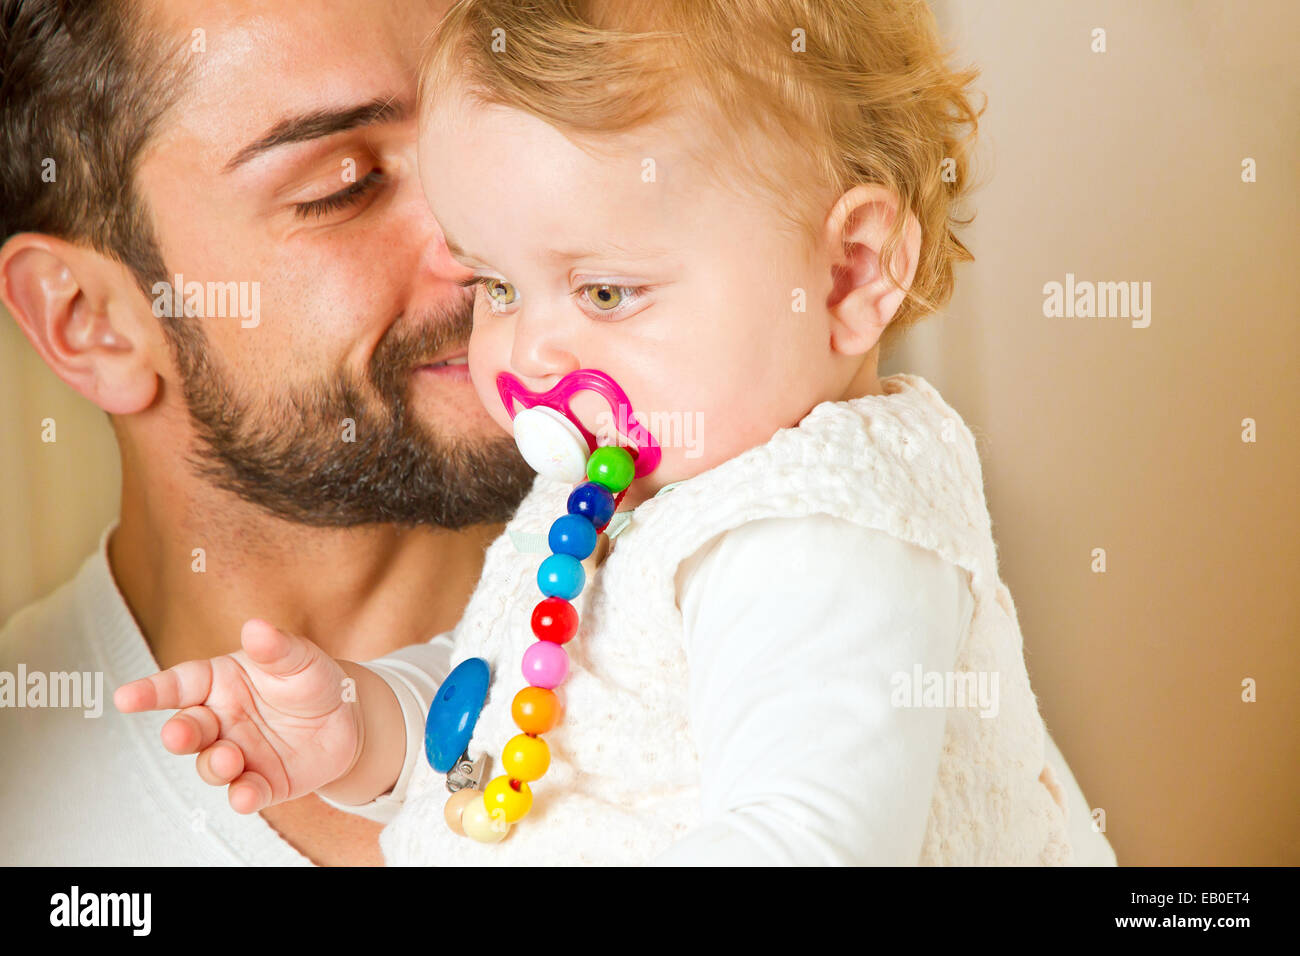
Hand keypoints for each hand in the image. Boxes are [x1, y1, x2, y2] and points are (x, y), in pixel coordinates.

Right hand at [114, 619, 361, 812]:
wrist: (347, 719)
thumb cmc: (311, 679)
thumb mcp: (300, 658)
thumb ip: (276, 648)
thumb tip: (255, 627)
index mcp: (220, 682)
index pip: (179, 684)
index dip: (150, 691)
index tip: (123, 697)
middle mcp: (220, 720)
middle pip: (188, 728)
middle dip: (178, 734)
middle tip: (179, 735)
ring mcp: (238, 754)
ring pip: (210, 765)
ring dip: (214, 765)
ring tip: (229, 758)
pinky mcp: (262, 782)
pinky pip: (245, 793)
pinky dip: (243, 796)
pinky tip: (246, 793)